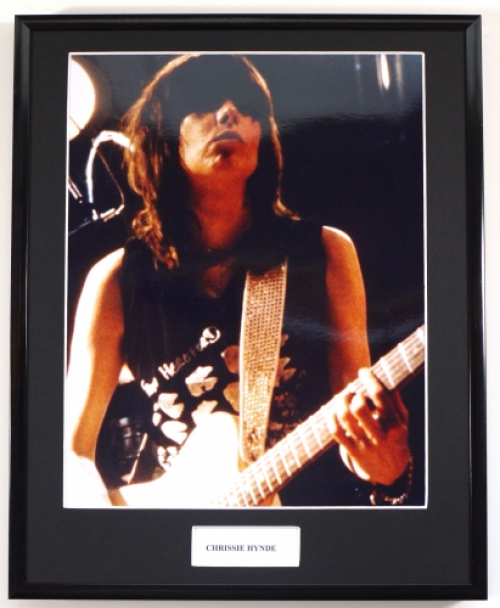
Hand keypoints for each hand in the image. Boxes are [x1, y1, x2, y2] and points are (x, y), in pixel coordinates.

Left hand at [331, 369, 409, 485]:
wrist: (391, 473)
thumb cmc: (396, 439)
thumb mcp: (403, 422)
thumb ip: (395, 401)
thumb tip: (382, 377)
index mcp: (395, 425)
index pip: (380, 396)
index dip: (369, 379)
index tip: (363, 371)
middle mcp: (380, 436)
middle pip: (359, 407)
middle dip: (353, 394)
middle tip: (352, 391)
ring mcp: (365, 445)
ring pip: (345, 417)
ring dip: (340, 402)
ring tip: (342, 397)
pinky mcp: (353, 451)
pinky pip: (336, 431)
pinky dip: (331, 417)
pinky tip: (334, 411)